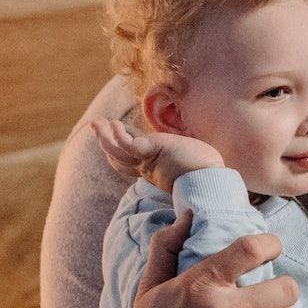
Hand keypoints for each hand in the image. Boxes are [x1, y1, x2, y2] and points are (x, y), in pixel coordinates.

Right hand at [92, 118, 223, 192]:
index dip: (119, 149)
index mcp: (156, 171)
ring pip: (118, 152)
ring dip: (104, 137)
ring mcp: (149, 162)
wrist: (212, 184)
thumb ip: (183, 159)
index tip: (114, 134)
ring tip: (95, 123)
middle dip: (106, 142)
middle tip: (96, 126)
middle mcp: (149, 168)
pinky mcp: (151, 155)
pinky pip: (128, 146)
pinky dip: (117, 136)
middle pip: (120, 158)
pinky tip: (112, 124)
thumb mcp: (190, 165)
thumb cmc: (208, 176)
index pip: (131, 161)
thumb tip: (190, 155)